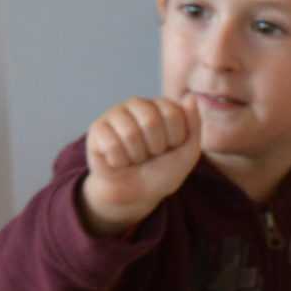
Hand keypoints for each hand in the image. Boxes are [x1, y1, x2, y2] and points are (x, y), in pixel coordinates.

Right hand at [81, 95, 202, 235]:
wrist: (136, 193)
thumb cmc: (162, 171)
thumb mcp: (187, 153)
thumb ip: (194, 126)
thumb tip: (191, 97)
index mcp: (161, 106)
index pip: (173, 114)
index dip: (174, 139)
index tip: (170, 148)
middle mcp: (137, 104)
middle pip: (150, 121)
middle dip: (155, 148)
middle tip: (150, 154)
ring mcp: (115, 114)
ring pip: (130, 133)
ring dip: (136, 156)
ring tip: (135, 157)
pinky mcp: (97, 128)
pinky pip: (111, 144)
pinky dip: (119, 161)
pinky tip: (118, 160)